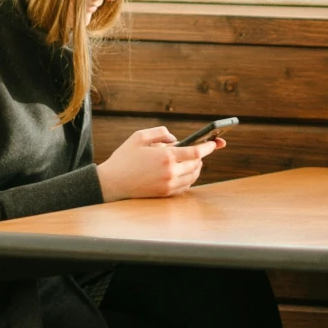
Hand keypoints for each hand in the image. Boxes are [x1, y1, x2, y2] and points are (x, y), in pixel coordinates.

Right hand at [99, 125, 223, 201]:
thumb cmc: (124, 158)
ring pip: (193, 176)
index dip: (208, 146)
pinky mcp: (165, 194)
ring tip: (191, 160)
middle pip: (197, 164)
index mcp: (166, 156)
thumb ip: (160, 133)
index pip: (196, 152)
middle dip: (200, 156)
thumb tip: (175, 139)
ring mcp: (169, 185)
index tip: (215, 143)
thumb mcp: (139, 137)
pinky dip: (188, 178)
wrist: (112, 183)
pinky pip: (185, 186)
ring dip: (195, 168)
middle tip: (199, 150)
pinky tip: (183, 172)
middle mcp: (170, 172)